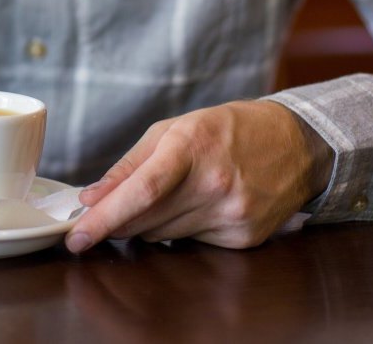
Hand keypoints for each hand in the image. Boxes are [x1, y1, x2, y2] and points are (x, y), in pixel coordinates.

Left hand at [65, 100, 331, 251]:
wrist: (295, 143)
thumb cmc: (227, 129)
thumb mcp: (173, 130)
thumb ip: (129, 166)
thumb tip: (92, 198)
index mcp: (192, 147)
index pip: (141, 192)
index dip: (105, 218)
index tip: (77, 236)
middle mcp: (214, 184)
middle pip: (147, 220)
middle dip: (119, 220)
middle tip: (104, 215)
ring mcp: (232, 214)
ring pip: (164, 236)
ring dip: (150, 223)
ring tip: (168, 195)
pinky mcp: (244, 237)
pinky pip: (192, 242)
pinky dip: (183, 229)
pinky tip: (199, 205)